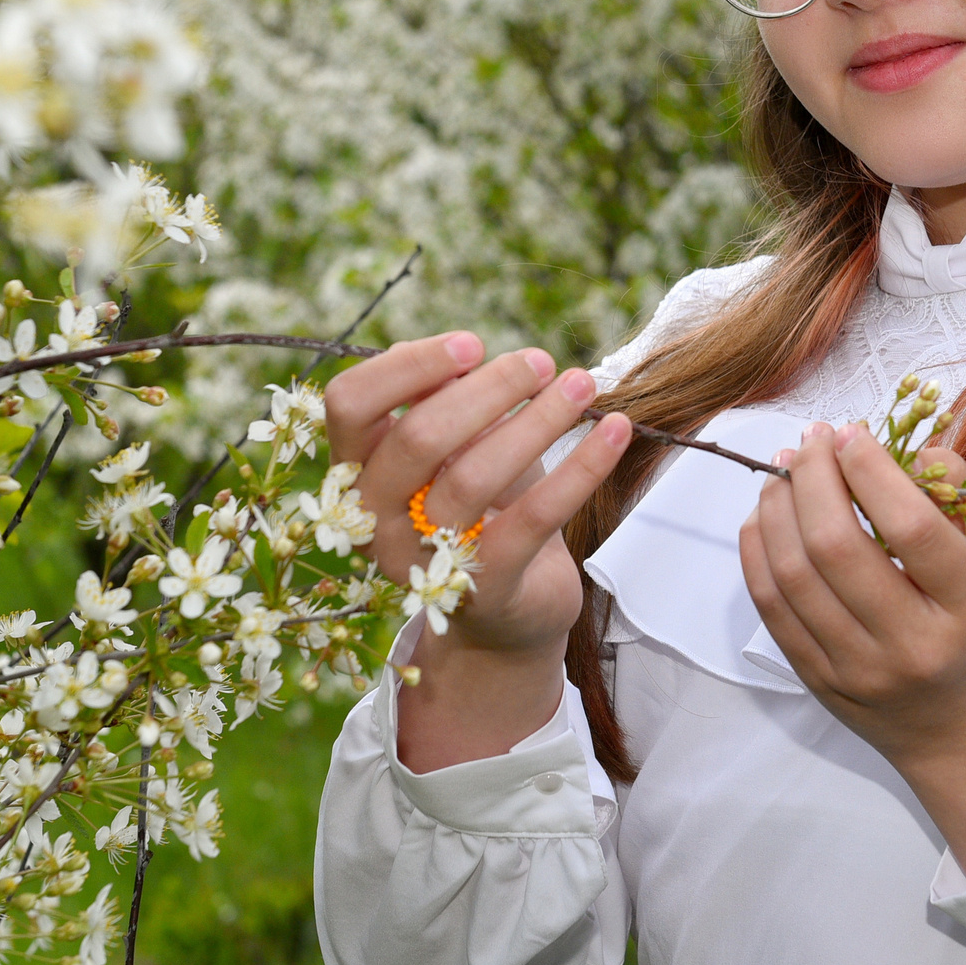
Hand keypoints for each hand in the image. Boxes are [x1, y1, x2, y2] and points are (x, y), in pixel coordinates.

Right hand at [323, 332, 632, 768]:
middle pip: (417, 437)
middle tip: (541, 362)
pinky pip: (535, 517)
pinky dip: (582, 467)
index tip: (472, 344)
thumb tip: (457, 354)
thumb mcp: (458, 452)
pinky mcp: (486, 588)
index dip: (407, 365)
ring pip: (474, 474)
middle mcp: (375, 521)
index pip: (349, 403)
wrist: (505, 620)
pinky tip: (616, 430)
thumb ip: (444, 405)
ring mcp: (424, 561)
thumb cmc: (480, 514)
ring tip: (581, 385)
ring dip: (537, 420)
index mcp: (356, 474)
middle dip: (487, 389)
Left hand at [738, 421, 965, 880]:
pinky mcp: (818, 681)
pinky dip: (757, 550)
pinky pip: (771, 607)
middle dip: (812, 478)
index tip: (850, 433)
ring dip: (777, 507)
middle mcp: (913, 643)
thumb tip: (910, 445)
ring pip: (794, 575)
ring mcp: (859, 668)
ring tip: (782, 468)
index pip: (910, 528)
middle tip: (810, 440)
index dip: (870, 470)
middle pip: (837, 547)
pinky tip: (764, 514)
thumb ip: (959, 495)